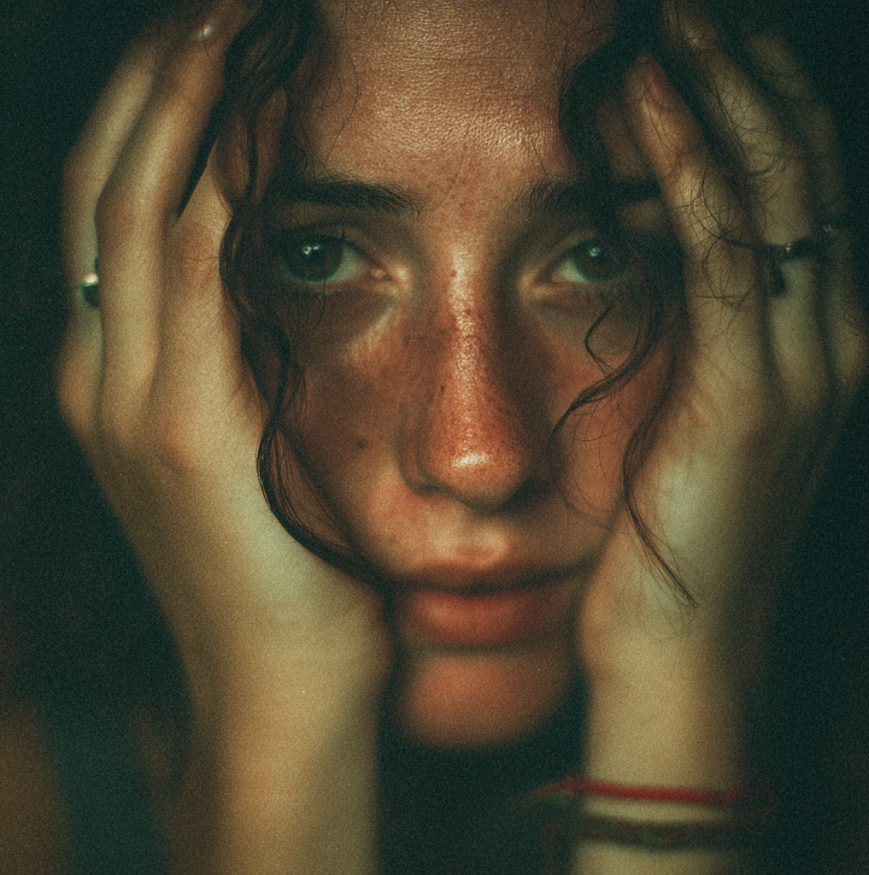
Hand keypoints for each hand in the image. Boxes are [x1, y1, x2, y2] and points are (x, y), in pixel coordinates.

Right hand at [57, 4, 386, 872]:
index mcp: (121, 377)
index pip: (121, 208)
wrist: (278, 685)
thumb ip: (244, 368)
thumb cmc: (289, 573)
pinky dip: (207, 187)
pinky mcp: (183, 435)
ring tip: (227, 19)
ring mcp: (129, 402)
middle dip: (159, 80)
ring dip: (180, 106)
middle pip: (112, 185)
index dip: (155, 111)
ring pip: (136, 212)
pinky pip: (186, 279)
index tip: (207, 35)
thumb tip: (284, 278)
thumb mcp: (256, 454)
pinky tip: (242, 120)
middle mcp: (103, 375)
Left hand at [572, 7, 865, 871]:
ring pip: (773, 186)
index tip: (685, 40)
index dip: (748, 102)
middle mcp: (825, 339)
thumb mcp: (681, 425)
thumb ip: (684, 345)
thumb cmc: (663, 542)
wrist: (677, 647)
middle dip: (743, 70)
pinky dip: (686, 165)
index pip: (792, 188)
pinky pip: (726, 248)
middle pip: (798, 163)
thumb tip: (636, 261)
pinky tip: (643, 100)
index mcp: (806, 345)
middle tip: (680, 0)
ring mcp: (799, 364)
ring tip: (665, 19)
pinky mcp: (747, 393)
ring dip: (717, 91)